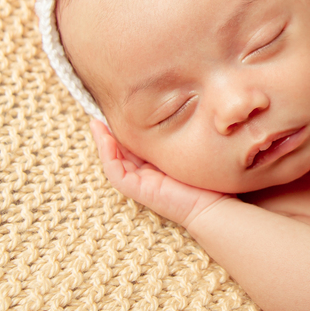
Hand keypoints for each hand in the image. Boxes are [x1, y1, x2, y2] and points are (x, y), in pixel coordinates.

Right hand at [90, 120, 230, 230]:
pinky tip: (106, 138)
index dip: (123, 129)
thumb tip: (181, 107)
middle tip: (98, 114)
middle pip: (119, 151)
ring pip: (113, 160)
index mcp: (156, 165)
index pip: (134, 145)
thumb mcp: (189, 149)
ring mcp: (141, 183)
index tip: (118, 109)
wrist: (214, 203)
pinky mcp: (138, 190)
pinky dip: (108, 155)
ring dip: (102, 141)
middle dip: (107, 133)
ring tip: (96, 122)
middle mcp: (146, 174)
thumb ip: (179, 135)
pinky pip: (116, 172)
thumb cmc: (207, 178)